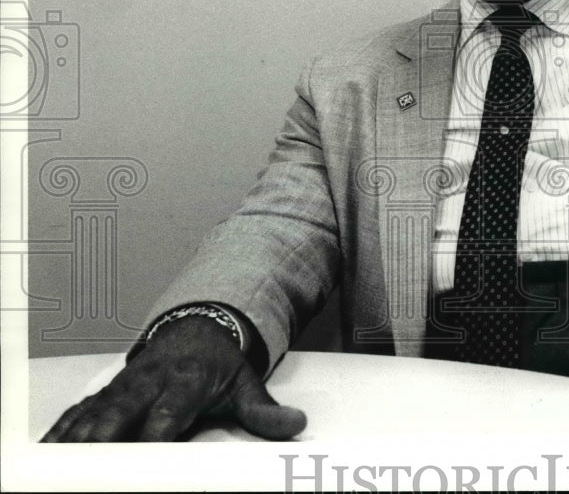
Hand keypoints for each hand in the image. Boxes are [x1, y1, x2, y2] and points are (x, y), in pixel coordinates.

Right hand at [41, 316, 306, 441]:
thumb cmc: (219, 364)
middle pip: (121, 411)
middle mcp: (150, 382)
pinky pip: (78, 411)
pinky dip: (61, 430)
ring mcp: (124, 387)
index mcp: (186, 380)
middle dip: (104, 436)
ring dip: (76, 438)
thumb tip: (296, 425)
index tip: (148, 451)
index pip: (169, 411)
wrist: (197, 328)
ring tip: (60, 464)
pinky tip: (48, 452)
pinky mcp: (107, 392)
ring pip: (93, 412)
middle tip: (90, 462)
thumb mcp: (246, 383)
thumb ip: (265, 409)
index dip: (157, 432)